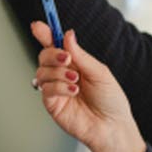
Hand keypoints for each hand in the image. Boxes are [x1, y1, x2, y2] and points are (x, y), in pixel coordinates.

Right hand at [31, 22, 144, 151]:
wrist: (112, 126)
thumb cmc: (111, 100)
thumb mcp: (99, 72)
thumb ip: (81, 55)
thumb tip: (67, 34)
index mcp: (75, 63)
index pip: (55, 45)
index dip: (45, 34)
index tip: (38, 26)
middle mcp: (62, 74)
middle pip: (44, 55)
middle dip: (52, 53)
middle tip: (66, 58)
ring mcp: (56, 89)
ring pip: (41, 71)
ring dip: (58, 72)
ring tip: (76, 81)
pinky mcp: (52, 104)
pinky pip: (45, 88)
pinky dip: (59, 86)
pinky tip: (73, 91)